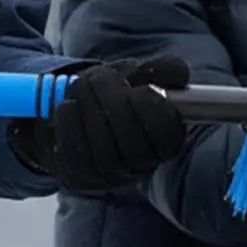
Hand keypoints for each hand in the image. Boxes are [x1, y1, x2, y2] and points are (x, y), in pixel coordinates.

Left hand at [9, 56, 188, 191]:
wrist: (80, 110)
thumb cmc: (117, 93)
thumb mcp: (140, 75)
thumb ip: (163, 69)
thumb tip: (177, 74)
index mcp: (167, 141)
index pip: (168, 134)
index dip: (153, 109)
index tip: (141, 87)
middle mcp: (142, 165)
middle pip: (134, 144)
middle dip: (113, 101)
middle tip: (101, 77)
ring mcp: (111, 175)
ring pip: (103, 149)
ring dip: (89, 106)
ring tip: (83, 85)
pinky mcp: (81, 177)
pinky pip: (74, 151)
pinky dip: (69, 120)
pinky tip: (70, 105)